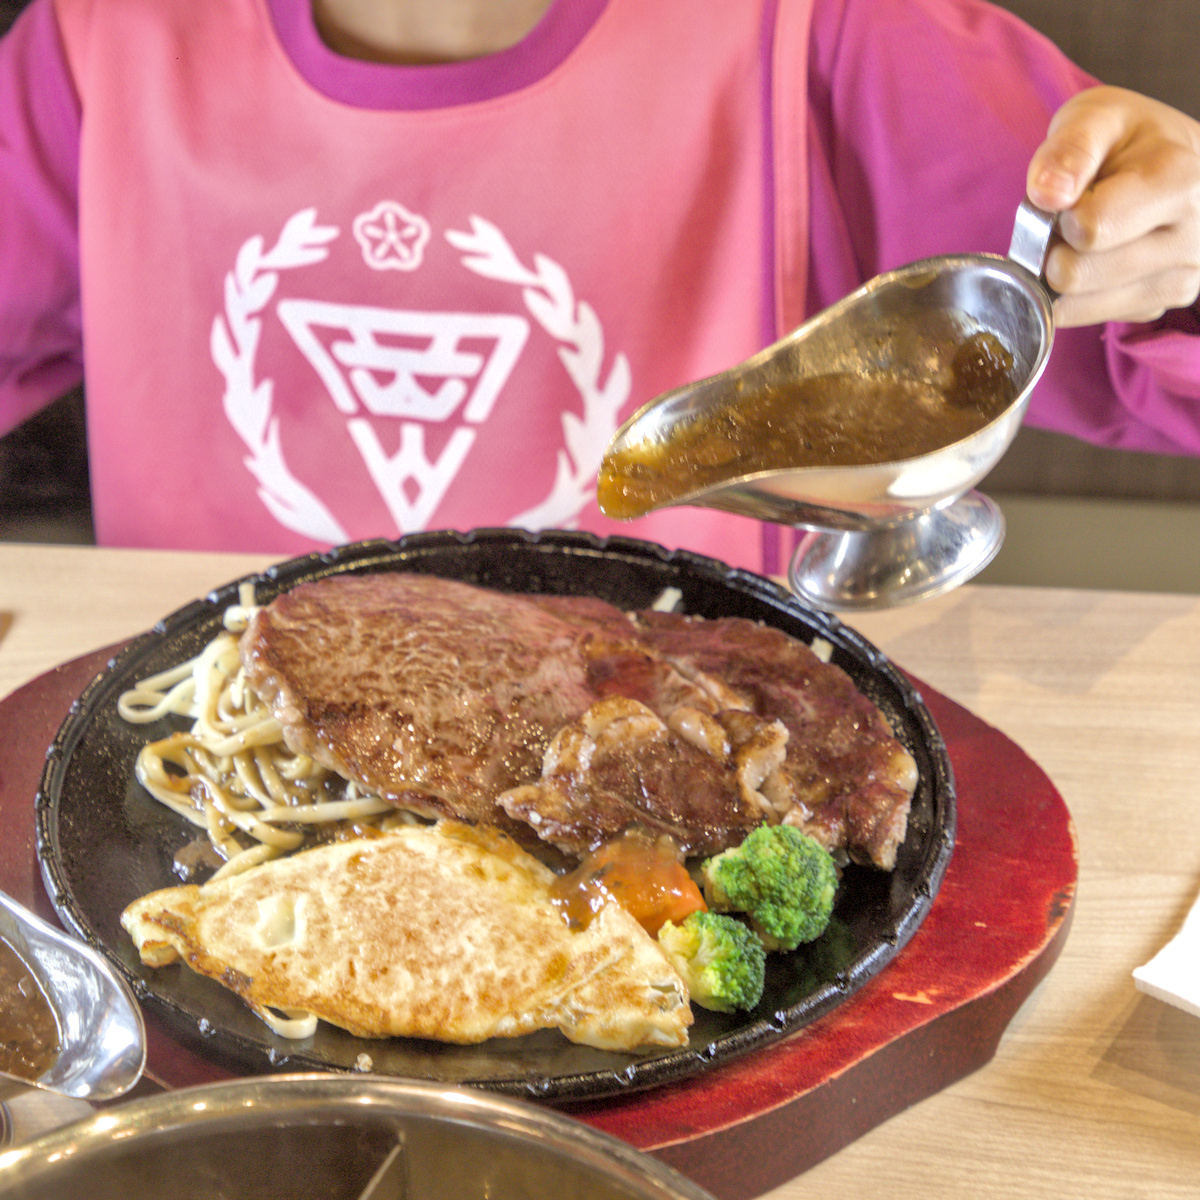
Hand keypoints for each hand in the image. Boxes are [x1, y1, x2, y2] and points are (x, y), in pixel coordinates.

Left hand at [1026, 87, 1199, 327]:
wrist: (1173, 159)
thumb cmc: (1128, 139)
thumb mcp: (1096, 117)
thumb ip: (1069, 149)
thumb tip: (1047, 195)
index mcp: (1180, 181)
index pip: (1089, 229)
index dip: (1060, 217)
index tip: (1070, 197)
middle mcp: (1192, 237)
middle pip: (1077, 274)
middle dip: (1055, 249)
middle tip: (1069, 222)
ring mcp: (1183, 278)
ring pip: (1079, 305)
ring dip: (1063, 276)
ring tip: (1086, 239)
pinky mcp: (1160, 305)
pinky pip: (1091, 317)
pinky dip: (1080, 295)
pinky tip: (1098, 260)